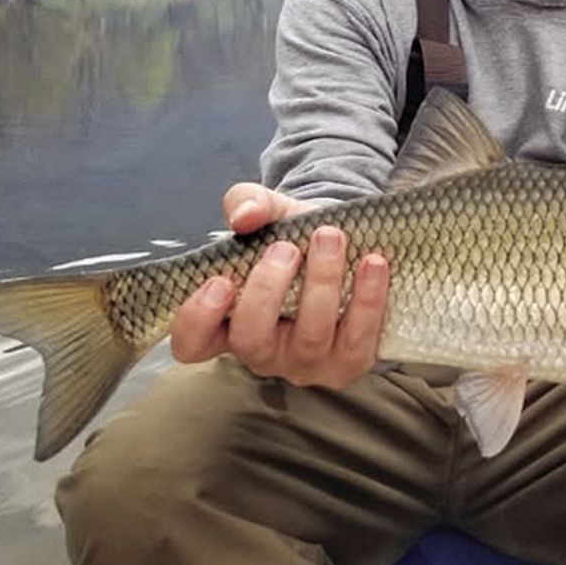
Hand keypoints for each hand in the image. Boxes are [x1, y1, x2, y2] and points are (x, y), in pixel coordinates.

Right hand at [170, 182, 389, 388]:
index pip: (192, 343)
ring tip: (331, 237)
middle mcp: (263, 351)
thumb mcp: (269, 211)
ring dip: (322, 284)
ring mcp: (306, 362)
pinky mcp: (349, 361)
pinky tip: (373, 262)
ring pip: (309, 339)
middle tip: (286, 247)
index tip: (220, 280)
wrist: (347, 240)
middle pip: (250, 340)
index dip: (198, 320)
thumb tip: (245, 215)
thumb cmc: (295, 235)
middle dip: (267, 291)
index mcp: (228, 321)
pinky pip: (358, 339)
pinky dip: (367, 299)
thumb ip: (247, 203)